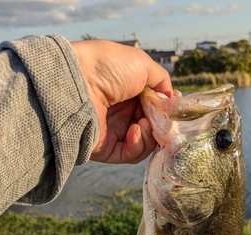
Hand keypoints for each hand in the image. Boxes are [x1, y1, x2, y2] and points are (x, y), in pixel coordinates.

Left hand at [71, 39, 172, 163]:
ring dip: (150, 135)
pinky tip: (135, 131)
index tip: (174, 108)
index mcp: (129, 91)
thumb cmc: (107, 67)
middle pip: (152, 126)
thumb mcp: (142, 64)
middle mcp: (122, 112)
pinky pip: (131, 154)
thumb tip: (171, 97)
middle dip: (161, 125)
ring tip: (144, 124)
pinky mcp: (108, 149)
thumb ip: (161, 80)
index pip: (154, 106)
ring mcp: (115, 131)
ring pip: (145, 143)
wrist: (77, 83)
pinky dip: (138, 145)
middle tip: (164, 120)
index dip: (165, 109)